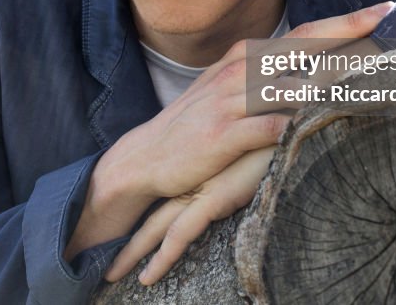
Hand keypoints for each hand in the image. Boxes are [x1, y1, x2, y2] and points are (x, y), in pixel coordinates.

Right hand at [64, 2, 392, 259]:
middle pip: (306, 48)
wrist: (145, 157)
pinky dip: (304, 127)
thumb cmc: (198, 125)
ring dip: (339, 84)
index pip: (305, 33)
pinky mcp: (223, 133)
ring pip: (296, 86)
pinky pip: (274, 128)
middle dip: (352, 36)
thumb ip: (271, 82)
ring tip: (382, 82)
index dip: (346, 21)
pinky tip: (331, 128)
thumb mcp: (232, 93)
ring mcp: (231, 100)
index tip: (387, 10)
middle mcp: (241, 70)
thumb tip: (321, 78)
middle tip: (394, 26)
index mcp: (246, 57)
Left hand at [104, 145, 275, 284]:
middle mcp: (193, 177)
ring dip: (132, 253)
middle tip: (106, 260)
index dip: (142, 211)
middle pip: (150, 211)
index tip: (123, 231)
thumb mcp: (258, 152)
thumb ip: (246, 162)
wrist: (289, 118)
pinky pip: (180, 235)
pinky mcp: (213, 197)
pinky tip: (146, 278)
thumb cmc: (279, 133)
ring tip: (111, 275)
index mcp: (200, 168)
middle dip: (127, 238)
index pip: (164, 193)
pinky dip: (162, 258)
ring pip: (155, 227)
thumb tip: (247, 173)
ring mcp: (200, 187)